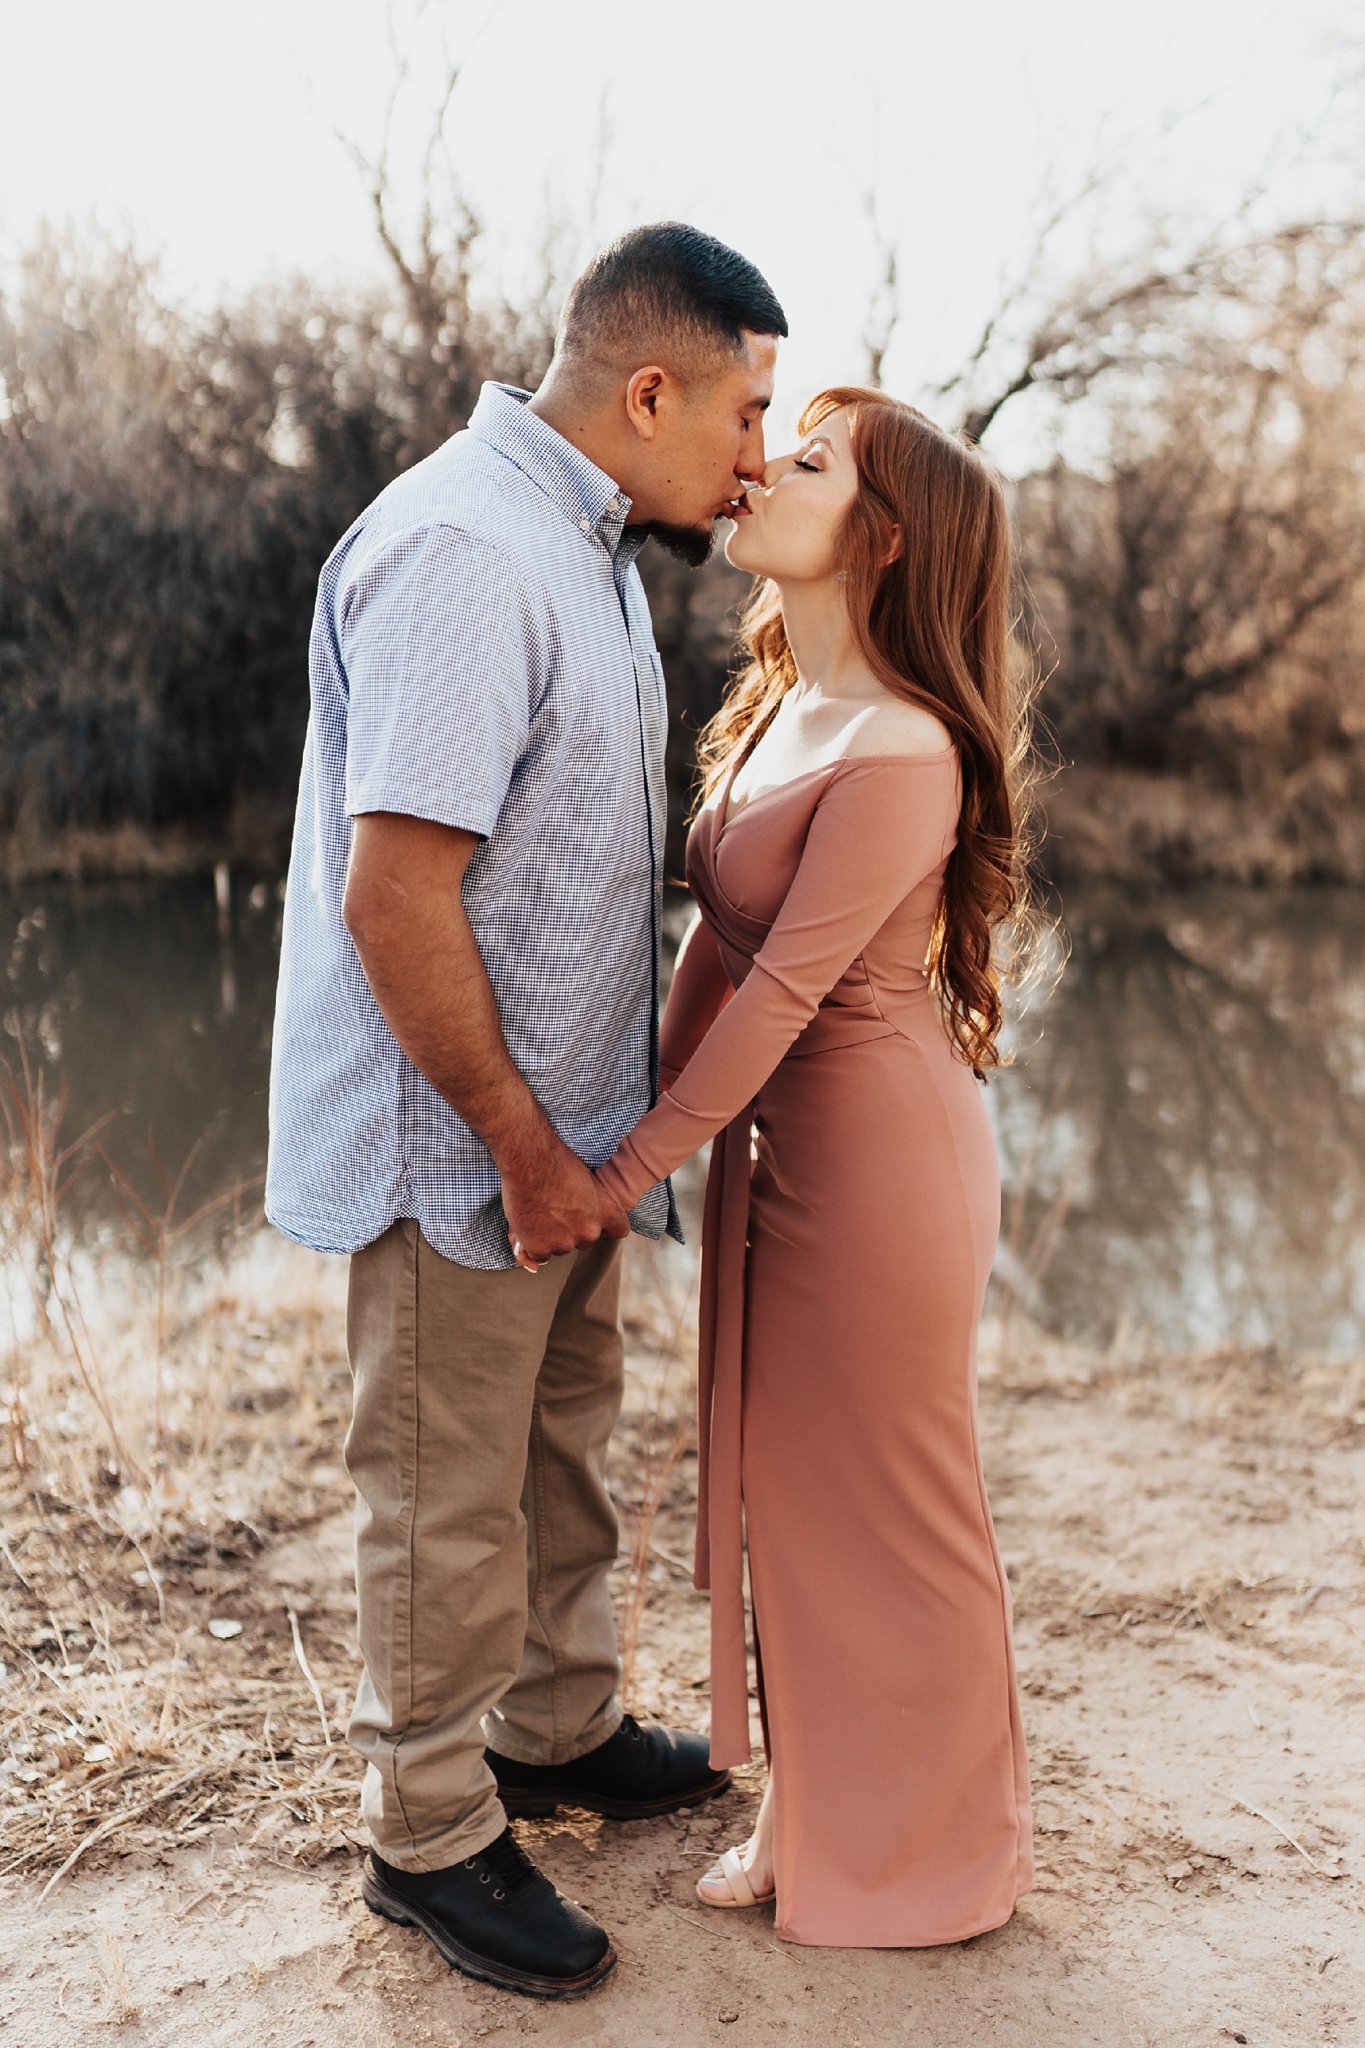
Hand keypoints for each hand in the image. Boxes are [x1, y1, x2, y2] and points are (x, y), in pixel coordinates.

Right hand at [501, 1140, 629, 1271]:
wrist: (529, 1160)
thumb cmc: (556, 1161)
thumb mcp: (584, 1180)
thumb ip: (587, 1205)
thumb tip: (582, 1218)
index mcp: (606, 1212)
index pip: (618, 1230)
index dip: (604, 1225)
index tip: (592, 1217)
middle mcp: (590, 1231)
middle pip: (584, 1240)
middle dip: (571, 1230)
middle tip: (554, 1208)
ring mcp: (565, 1243)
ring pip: (559, 1248)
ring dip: (549, 1237)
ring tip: (538, 1210)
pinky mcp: (540, 1248)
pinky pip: (538, 1255)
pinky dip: (530, 1244)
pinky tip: (527, 1222)